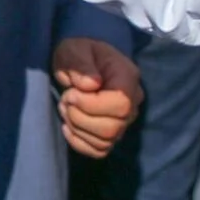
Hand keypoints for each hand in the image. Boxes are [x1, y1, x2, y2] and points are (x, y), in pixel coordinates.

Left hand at [52, 37, 142, 158]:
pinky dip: (79, 143)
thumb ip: (80, 64)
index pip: (121, 103)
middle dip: (80, 117)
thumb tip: (90, 85)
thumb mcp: (74, 49)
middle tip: (66, 99)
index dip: (91, 104)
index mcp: (127, 77)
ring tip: (66, 108)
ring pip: (106, 141)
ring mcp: (125, 121)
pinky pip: (100, 150)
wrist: (83, 61)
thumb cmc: (80, 53)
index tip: (72, 92)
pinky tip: (68, 126)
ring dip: (77, 128)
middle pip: (113, 127)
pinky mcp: (113, 134)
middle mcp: (133, 102)